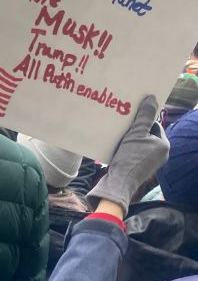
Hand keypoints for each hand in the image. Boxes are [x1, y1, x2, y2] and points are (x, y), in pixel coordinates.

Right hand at [87, 96, 168, 213]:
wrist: (119, 182)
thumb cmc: (129, 157)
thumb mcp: (136, 133)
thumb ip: (144, 116)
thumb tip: (152, 98)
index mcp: (164, 145)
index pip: (154, 125)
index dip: (142, 120)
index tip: (129, 118)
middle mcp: (161, 154)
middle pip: (147, 134)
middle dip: (135, 129)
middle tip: (123, 125)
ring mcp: (151, 162)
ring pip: (140, 143)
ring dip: (130, 138)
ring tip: (119, 135)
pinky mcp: (141, 168)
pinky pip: (135, 152)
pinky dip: (127, 148)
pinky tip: (117, 147)